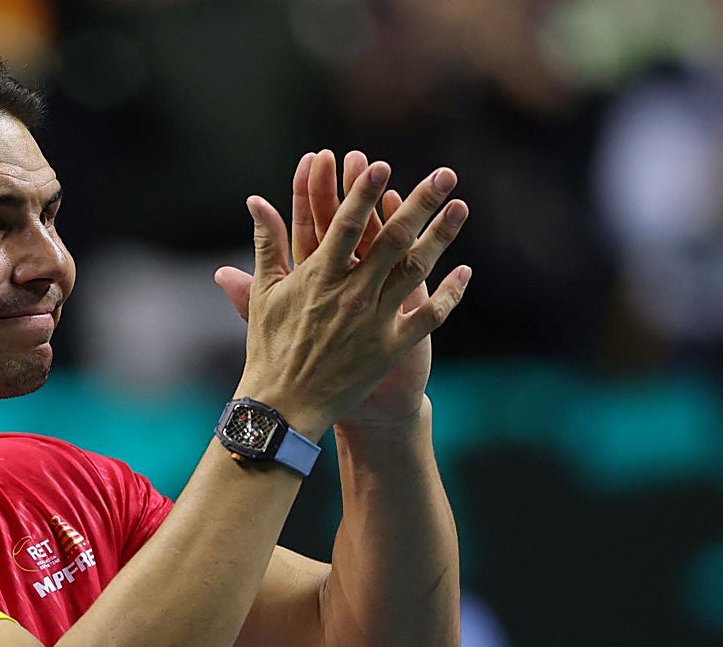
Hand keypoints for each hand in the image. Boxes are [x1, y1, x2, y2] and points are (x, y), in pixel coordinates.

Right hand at [216, 150, 469, 427]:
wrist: (285, 406)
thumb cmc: (270, 347)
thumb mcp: (264, 292)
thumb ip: (266, 243)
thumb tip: (257, 200)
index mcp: (317, 277)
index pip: (345, 224)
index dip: (364, 193)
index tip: (382, 163)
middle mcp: (350, 294)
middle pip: (392, 239)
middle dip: (420, 203)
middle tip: (444, 174)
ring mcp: (374, 320)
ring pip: (415, 270)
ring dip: (441, 237)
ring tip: (461, 207)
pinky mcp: (391, 347)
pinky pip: (428, 317)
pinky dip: (448, 294)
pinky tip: (465, 271)